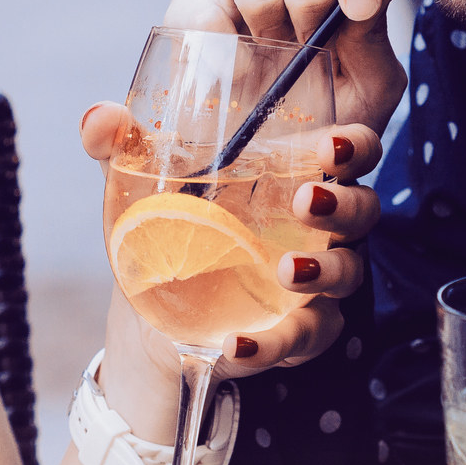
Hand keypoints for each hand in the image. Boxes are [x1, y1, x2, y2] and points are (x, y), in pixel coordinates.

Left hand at [81, 107, 383, 439]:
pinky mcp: (294, 333)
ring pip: (348, 275)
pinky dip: (270, 345)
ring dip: (323, 273)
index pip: (353, 150)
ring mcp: (314, 284)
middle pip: (364, 210)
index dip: (358, 144)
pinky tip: (235, 345)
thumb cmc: (169, 224)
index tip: (332, 143)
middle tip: (304, 201)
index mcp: (296, 175)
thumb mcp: (142, 180)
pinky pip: (300, 340)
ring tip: (287, 272)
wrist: (151, 310)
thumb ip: (124, 145)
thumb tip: (101, 118)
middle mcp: (318, 228)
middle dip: (344, 204)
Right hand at [164, 0, 410, 134]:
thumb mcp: (371, 89)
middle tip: (310, 39)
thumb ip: (379, 38)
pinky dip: (214, 29)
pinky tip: (237, 71)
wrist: (286, 167)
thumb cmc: (336, 117)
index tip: (358, 10)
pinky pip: (192, 0)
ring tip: (270, 48)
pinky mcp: (191, 20)